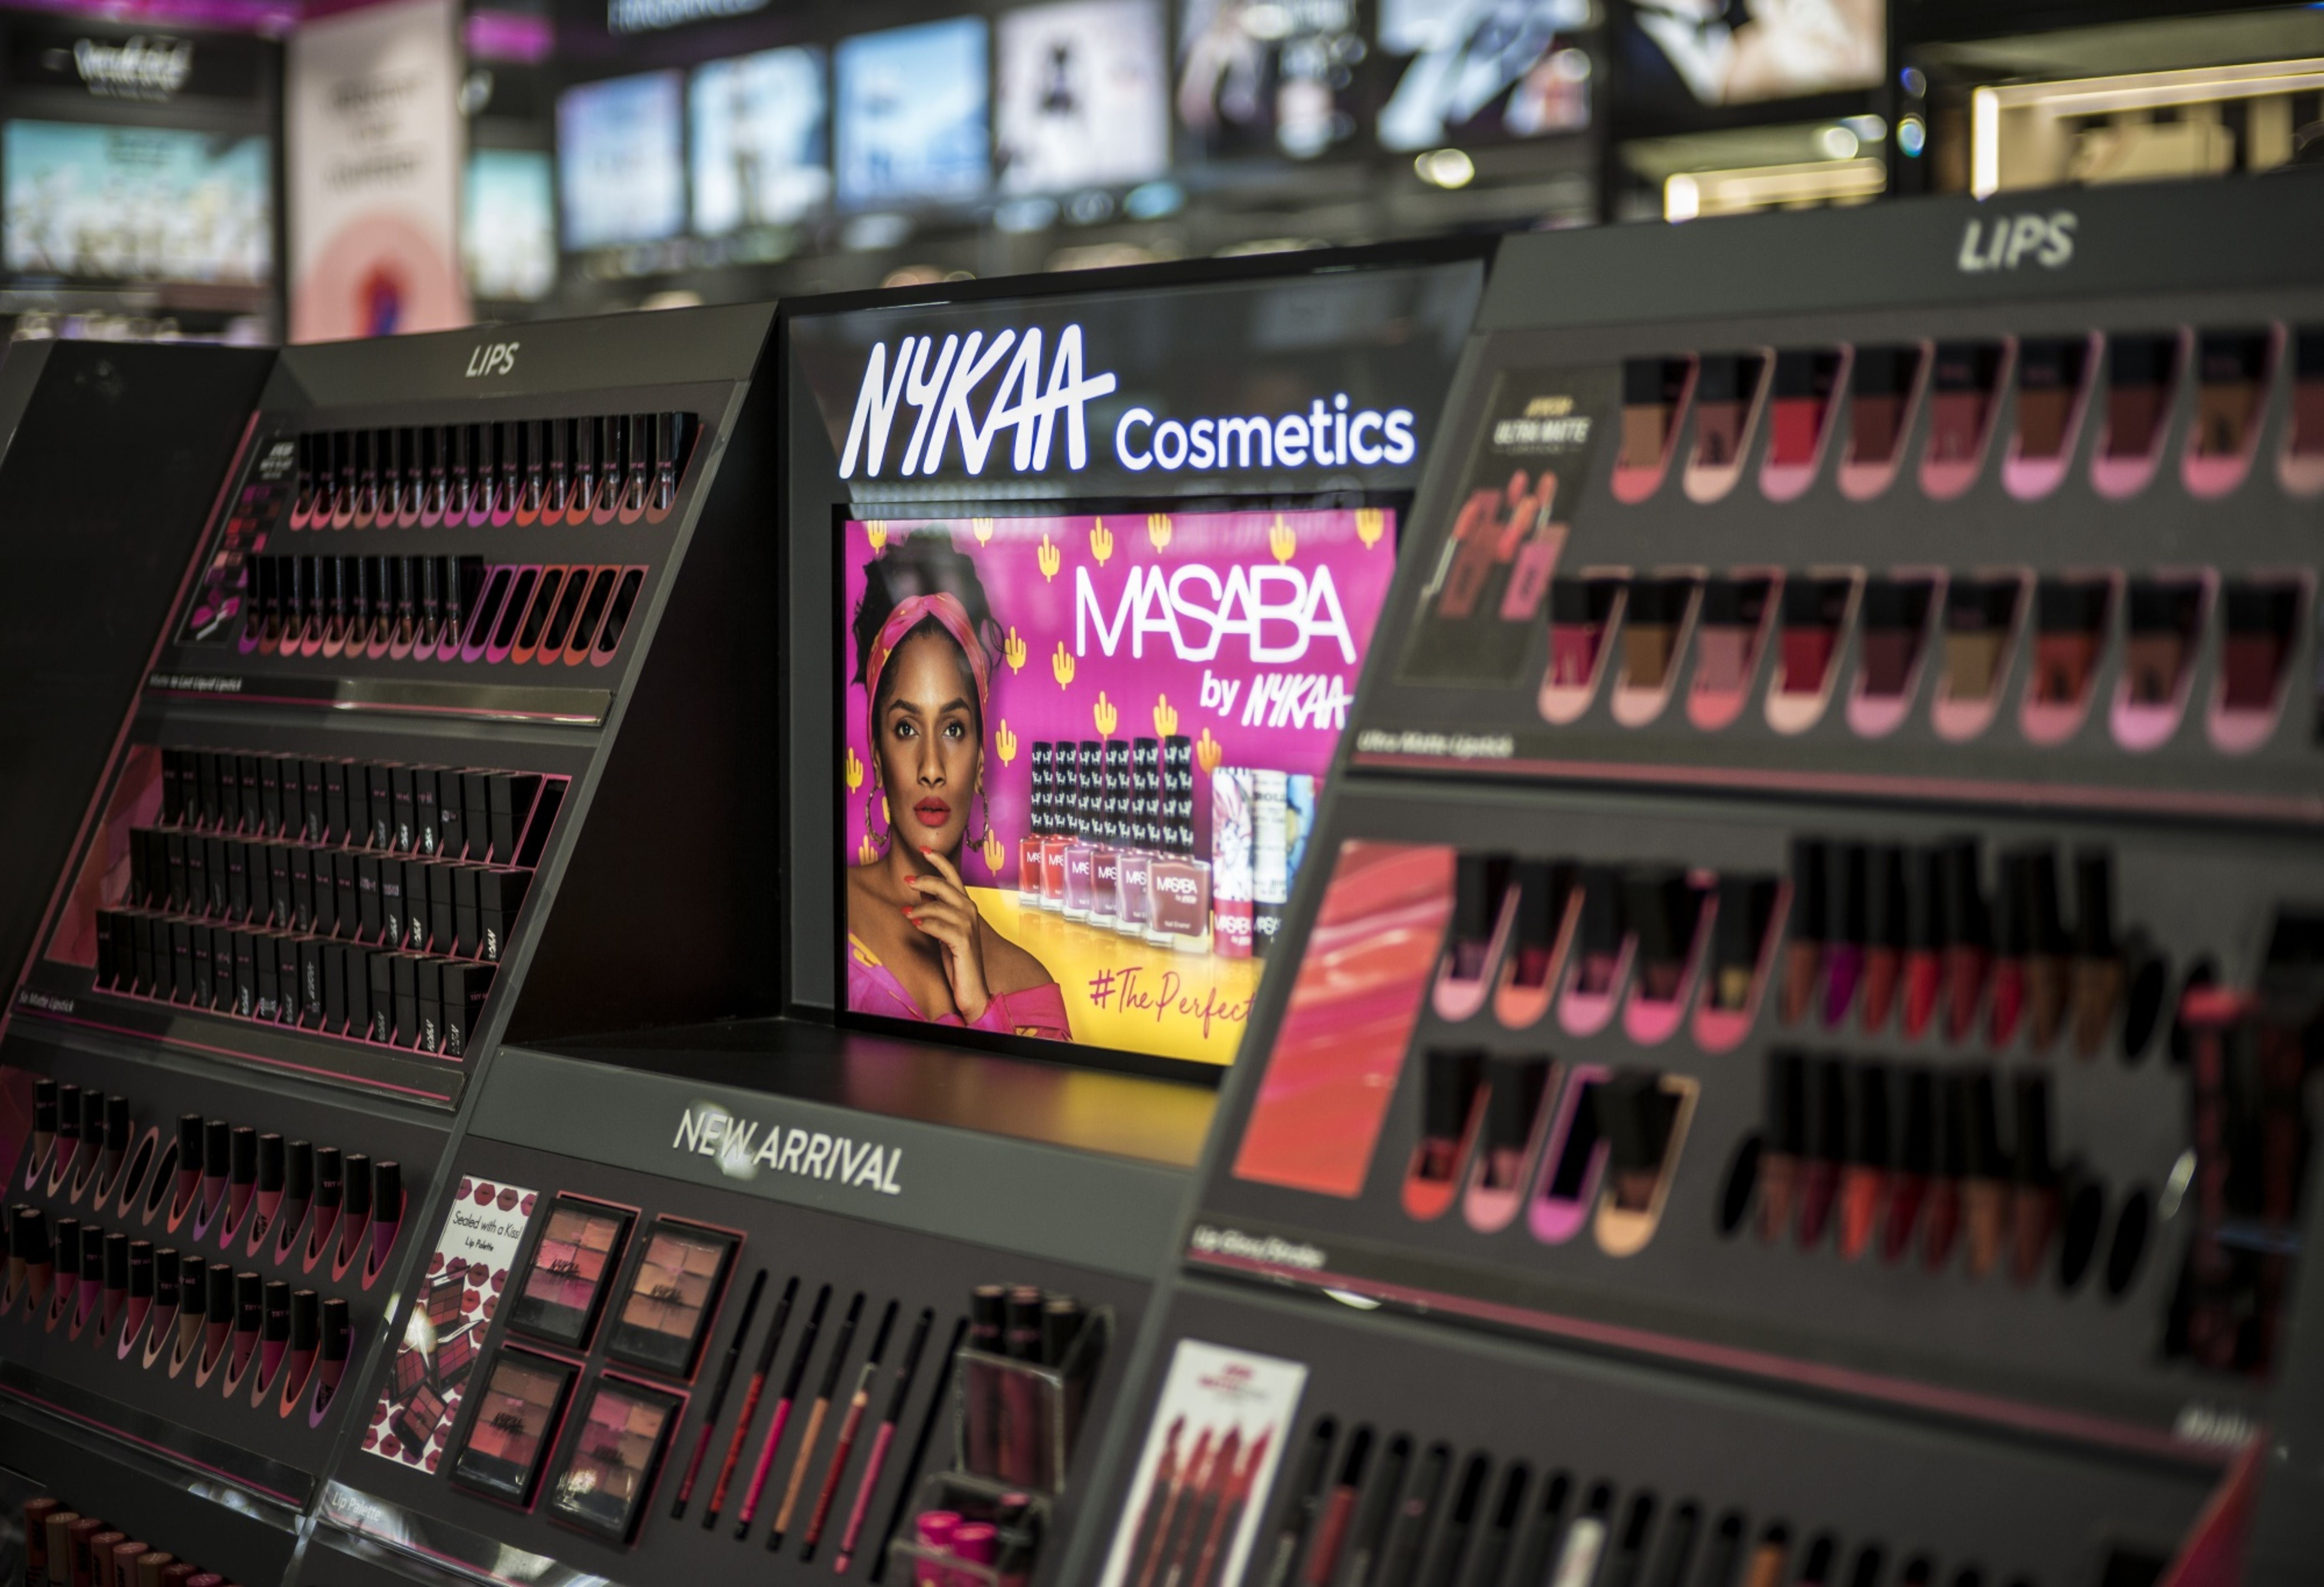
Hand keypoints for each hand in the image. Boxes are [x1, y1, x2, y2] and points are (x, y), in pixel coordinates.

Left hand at [904, 847, 991, 1023]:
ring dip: (919, 909)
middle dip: (925, 881)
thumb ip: (938, 911)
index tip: (924, 850)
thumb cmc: (958, 959)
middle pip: (946, 886)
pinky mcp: (963, 942)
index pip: (954, 877)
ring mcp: (968, 927)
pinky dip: (926, 924)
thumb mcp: (945, 930)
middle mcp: (970, 912)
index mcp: (966, 907)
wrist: (972, 987)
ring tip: (906, 914)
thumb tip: (923, 893)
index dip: (940, 861)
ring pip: (940, 907)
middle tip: (907, 881)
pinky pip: (941, 927)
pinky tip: (916, 926)